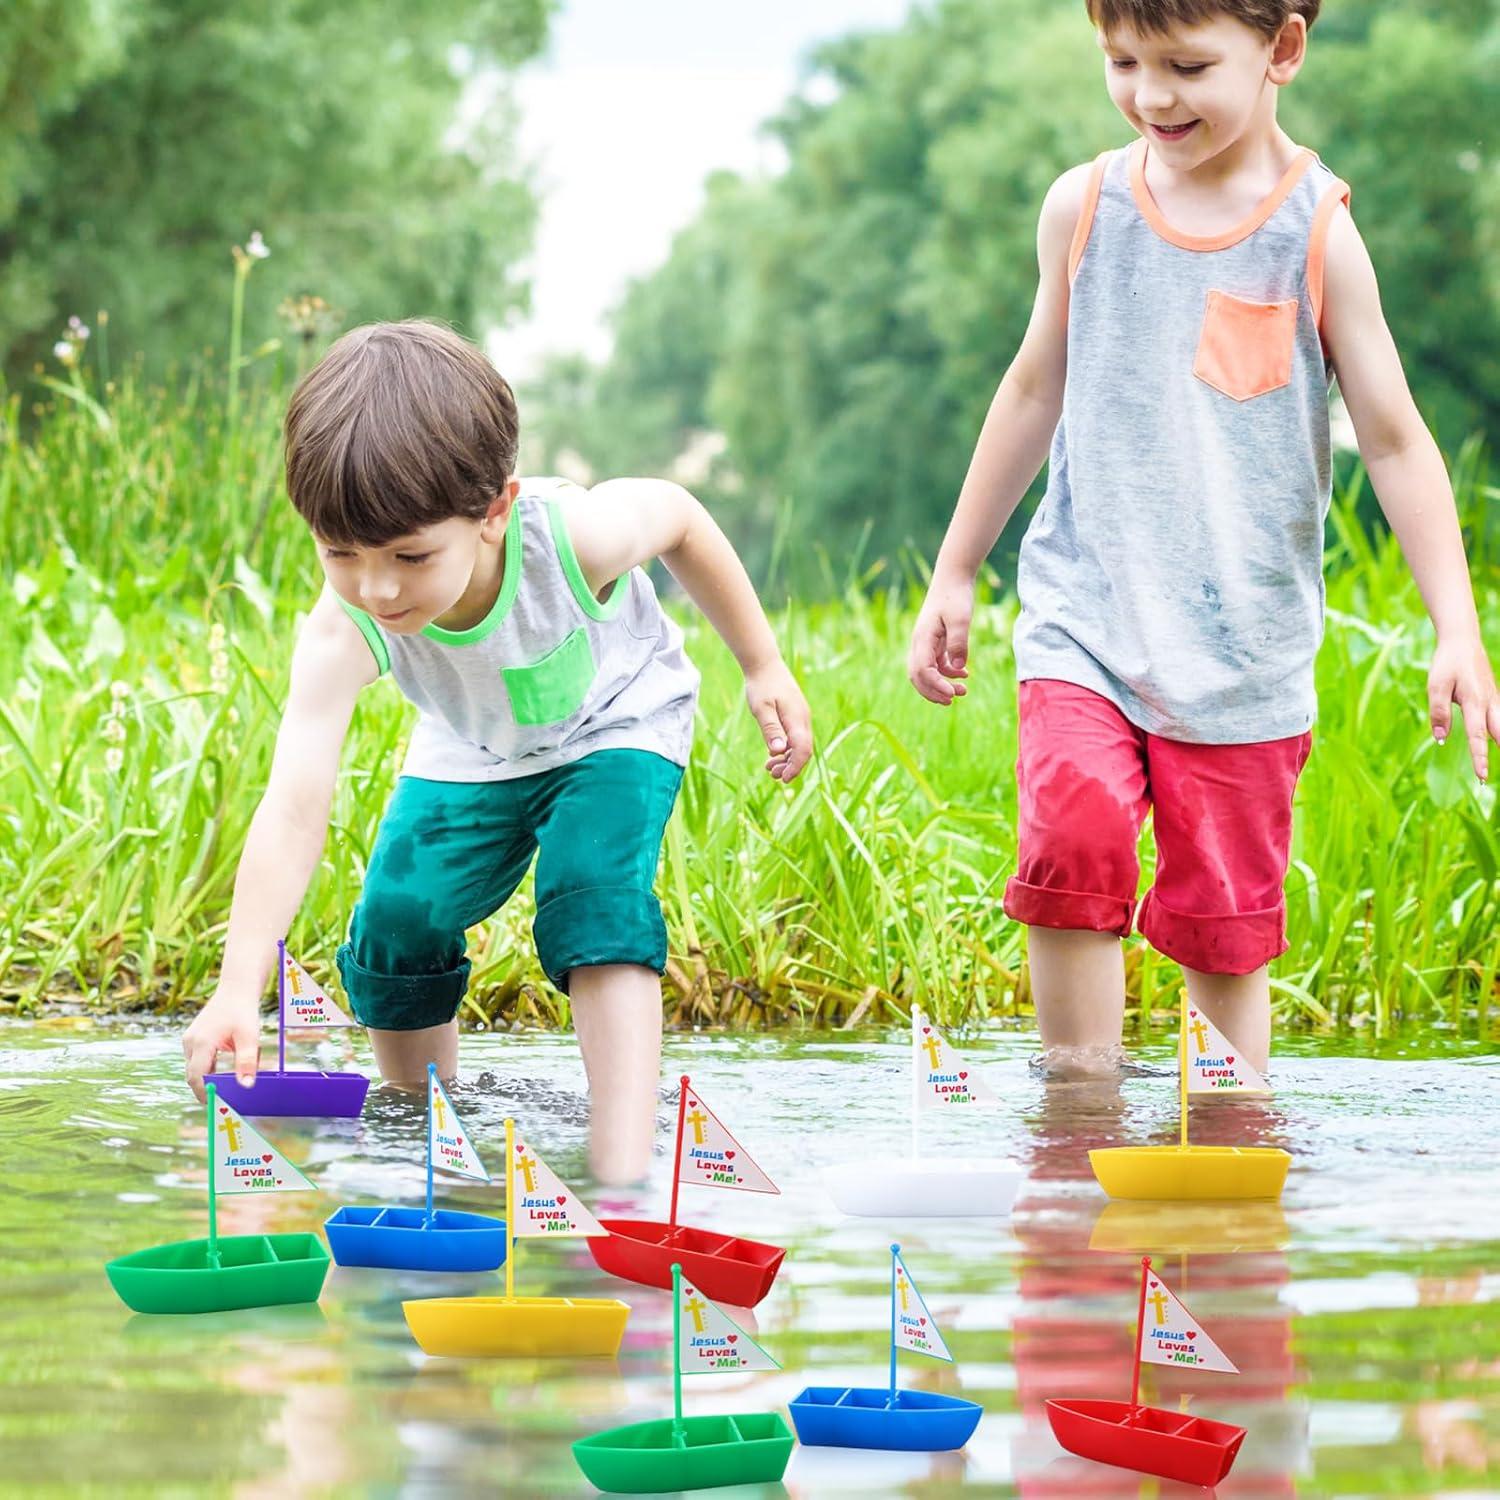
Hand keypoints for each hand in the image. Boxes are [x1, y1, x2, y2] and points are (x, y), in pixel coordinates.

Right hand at [182, 989, 261, 1101]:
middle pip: (193, 1075)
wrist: (236, 990)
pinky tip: (220, 1075)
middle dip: (205, 1090)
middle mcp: (190, 1042)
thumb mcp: (249, 1037)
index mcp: (201, 1042)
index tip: (216, 1105)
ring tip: (222, 1090)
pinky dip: (206, 1070)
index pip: (197, 1076)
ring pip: (194, 1068)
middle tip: (220, 1102)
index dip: (204, 1093)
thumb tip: (246, 1086)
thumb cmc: (243, 1012)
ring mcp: (189, 1040)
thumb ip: (247, 1062)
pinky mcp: (192, 1039)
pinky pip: (197, 1060)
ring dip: (206, 1079)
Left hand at [745, 658, 812, 781]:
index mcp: (797, 719)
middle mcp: (803, 720)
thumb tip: (779, 751)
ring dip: (786, 759)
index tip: (783, 778)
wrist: (764, 664)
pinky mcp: (795, 715)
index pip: (803, 750)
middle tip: (771, 775)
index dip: (795, 767)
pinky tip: (772, 754)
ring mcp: (800, 717)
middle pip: (803, 750)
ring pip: (799, 745)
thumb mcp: (762, 709)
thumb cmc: (761, 686)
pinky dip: (786, 749)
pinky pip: (795, 737)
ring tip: (769, 768)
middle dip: (790, 766)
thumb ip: (771, 729)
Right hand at [908, 574, 974, 704]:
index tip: (953, 694)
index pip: (922, 671)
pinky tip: (964, 673)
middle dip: (933, 692)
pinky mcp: (934, 640)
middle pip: (917, 676)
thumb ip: (958, 642)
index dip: (935, 686)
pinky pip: (936, 663)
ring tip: (962, 692)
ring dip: (940, 685)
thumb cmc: (956, 596)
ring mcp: (925, 642)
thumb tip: (959, 667)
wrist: (952, 577)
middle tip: (953, 700)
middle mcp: (919, 643)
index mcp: (922, 639)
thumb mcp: (960, 618)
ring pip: (925, 672)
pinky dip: (947, 673)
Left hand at [1427, 632, 1499, 778]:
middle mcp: (1489, 703)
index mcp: (1475, 702)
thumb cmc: (1447, 663)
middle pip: (1499, 734)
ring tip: (1499, 761)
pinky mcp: (1493, 697)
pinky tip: (1498, 740)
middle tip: (1492, 777)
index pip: (1477, 736)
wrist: (1462, 641)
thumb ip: (1439, 713)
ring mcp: (1494, 700)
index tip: (1482, 777)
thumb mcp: (1436, 687)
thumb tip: (1440, 739)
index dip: (1480, 758)